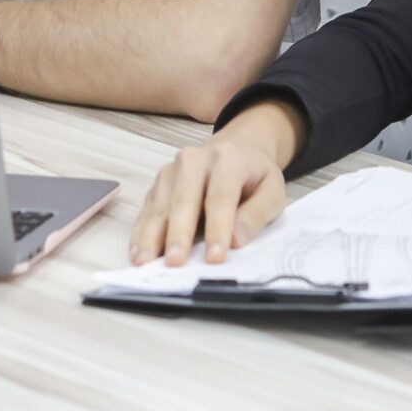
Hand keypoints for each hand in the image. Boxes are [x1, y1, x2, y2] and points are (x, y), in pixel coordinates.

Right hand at [127, 101, 303, 265]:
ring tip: (145, 262)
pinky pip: (147, 210)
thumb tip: (235, 241)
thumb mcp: (273, 191)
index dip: (217, 228)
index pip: (220, 196)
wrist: (236, 148)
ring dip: (151, 235)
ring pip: (160, 205)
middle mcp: (194, 160)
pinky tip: (138, 252)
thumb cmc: (254, 175)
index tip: (214, 257)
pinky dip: (141, 232)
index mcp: (227, 159)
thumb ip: (257, 215)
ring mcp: (171, 171)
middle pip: (183, 199)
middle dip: (178, 233)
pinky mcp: (158, 184)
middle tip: (174, 262)